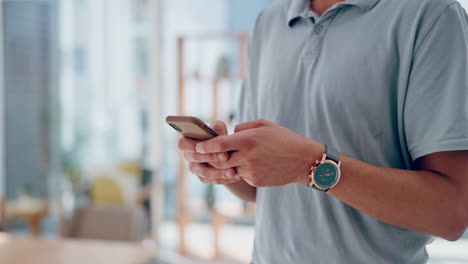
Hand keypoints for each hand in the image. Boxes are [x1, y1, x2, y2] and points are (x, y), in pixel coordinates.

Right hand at [178, 121, 240, 184]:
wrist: (229, 151)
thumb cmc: (220, 136)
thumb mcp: (220, 129)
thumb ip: (216, 127)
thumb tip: (214, 129)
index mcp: (187, 141)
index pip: (182, 144)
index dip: (193, 145)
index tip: (207, 144)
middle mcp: (188, 155)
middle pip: (195, 158)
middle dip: (211, 157)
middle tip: (226, 156)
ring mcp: (195, 168)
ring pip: (204, 172)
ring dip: (219, 172)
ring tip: (233, 171)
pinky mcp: (204, 178)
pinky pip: (212, 180)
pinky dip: (224, 179)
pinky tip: (235, 176)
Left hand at [195, 119, 323, 186]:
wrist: (304, 160)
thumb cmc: (284, 139)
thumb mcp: (264, 125)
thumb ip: (244, 127)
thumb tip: (229, 133)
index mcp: (249, 139)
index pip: (219, 144)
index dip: (205, 146)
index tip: (196, 146)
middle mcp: (248, 156)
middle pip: (219, 160)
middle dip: (205, 158)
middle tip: (192, 156)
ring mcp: (251, 170)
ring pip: (228, 169)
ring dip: (222, 166)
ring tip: (213, 161)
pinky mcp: (255, 181)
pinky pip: (240, 175)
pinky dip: (238, 171)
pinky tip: (243, 166)